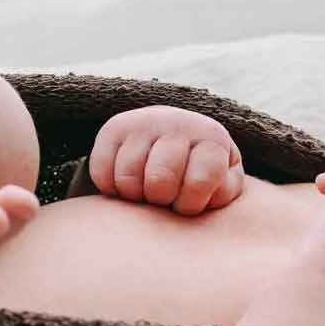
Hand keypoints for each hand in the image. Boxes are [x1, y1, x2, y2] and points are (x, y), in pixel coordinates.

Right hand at [88, 106, 245, 214]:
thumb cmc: (201, 174)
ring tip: (147, 190)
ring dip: (135, 196)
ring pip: (127, 179)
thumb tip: (208, 193)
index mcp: (211, 137)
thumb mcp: (222, 183)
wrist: (176, 137)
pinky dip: (111, 188)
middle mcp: (177, 122)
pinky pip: (101, 173)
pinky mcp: (113, 128)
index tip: (189, 202)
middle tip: (165, 196)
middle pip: (159, 181)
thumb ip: (223, 191)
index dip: (190, 204)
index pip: (199, 182)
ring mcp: (143, 121)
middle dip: (161, 200)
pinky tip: (128, 182)